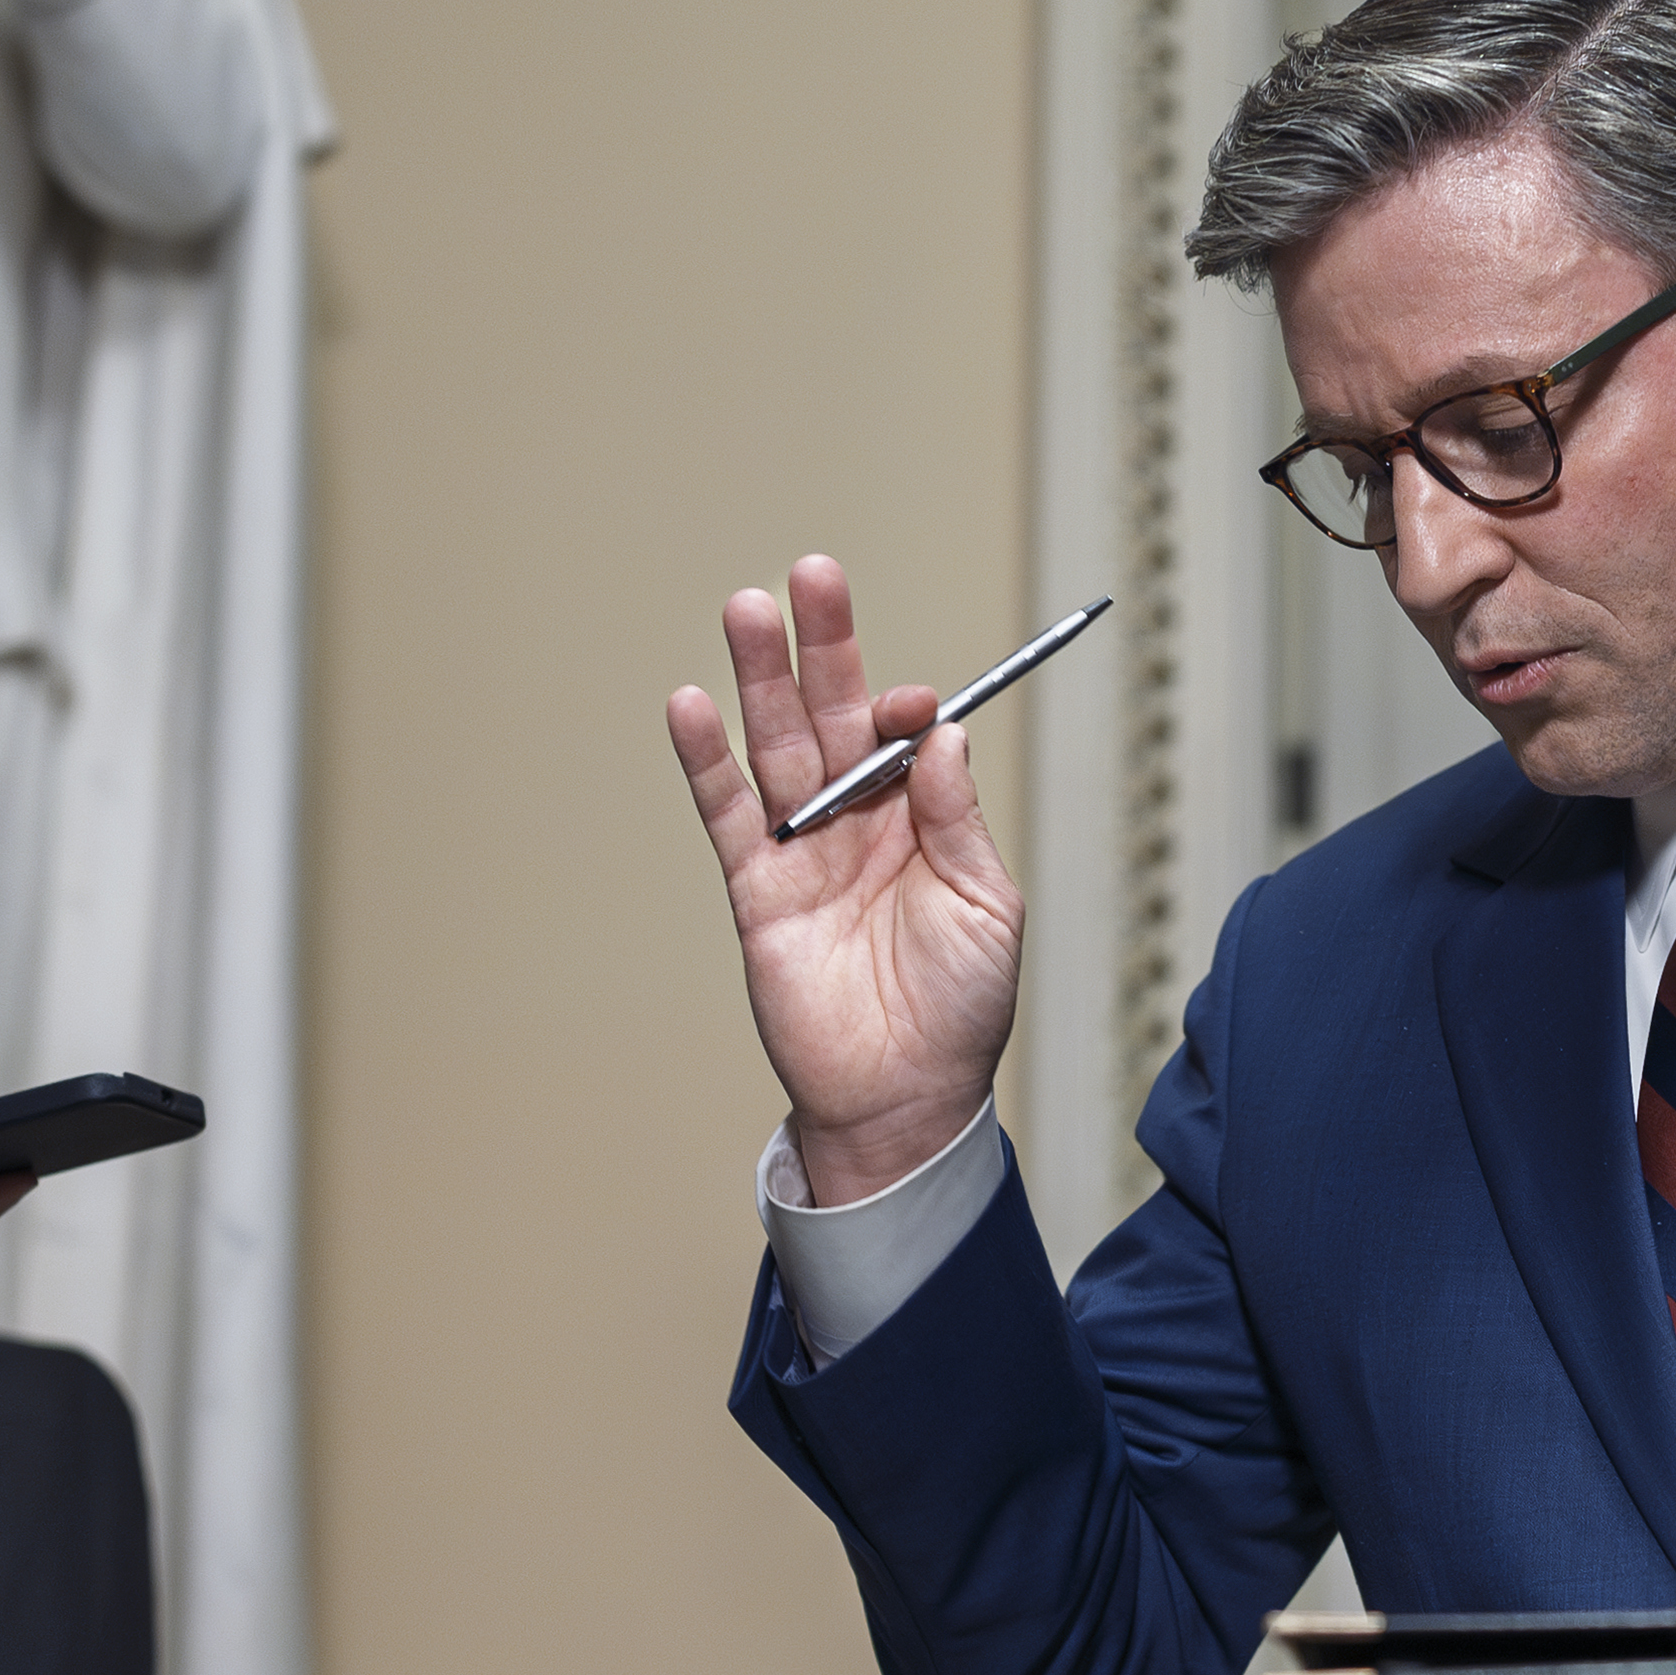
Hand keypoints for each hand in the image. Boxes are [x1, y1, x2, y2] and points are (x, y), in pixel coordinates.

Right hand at [667, 559, 1023, 1205]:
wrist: (906, 1098)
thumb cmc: (960, 1010)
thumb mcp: (984, 905)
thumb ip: (956, 818)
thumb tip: (943, 735)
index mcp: (922, 817)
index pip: (902, 733)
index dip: (902, 708)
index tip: (909, 705)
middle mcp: (859, 819)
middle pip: (831, 714)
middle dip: (823, 647)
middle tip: (811, 576)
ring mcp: (804, 849)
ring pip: (775, 747)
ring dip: (760, 679)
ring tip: (746, 609)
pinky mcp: (757, 889)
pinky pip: (726, 814)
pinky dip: (706, 761)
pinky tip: (691, 704)